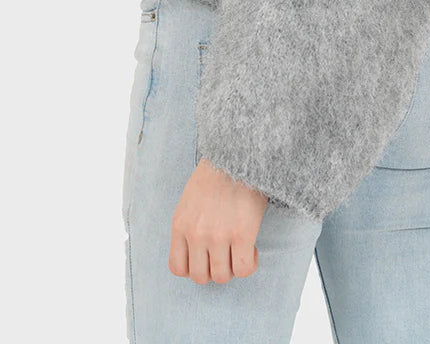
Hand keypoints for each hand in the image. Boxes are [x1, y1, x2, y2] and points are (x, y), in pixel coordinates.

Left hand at [169, 157, 268, 283]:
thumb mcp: (189, 200)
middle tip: (226, 254)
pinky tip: (252, 249)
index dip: (194, 268)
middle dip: (214, 269)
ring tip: (240, 250)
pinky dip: (250, 265)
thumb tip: (197, 252)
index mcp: (180, 224)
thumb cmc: (217, 174)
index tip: (207, 258)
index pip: (177, 268)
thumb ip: (189, 225)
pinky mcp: (242, 234)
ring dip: (233, 268)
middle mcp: (196, 234)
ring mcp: (218, 235)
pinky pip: (243, 269)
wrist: (238, 152)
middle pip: (200, 276)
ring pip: (222, 276)